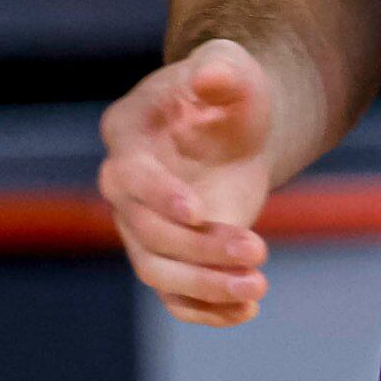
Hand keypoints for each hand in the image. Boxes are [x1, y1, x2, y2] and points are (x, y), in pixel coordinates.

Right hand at [100, 39, 278, 325]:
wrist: (235, 130)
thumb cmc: (226, 92)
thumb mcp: (233, 70)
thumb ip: (223, 70)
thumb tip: (212, 76)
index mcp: (127, 134)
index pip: (130, 174)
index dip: (160, 195)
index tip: (200, 211)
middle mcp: (122, 186)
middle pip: (146, 232)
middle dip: (200, 248)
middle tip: (257, 250)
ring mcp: (140, 226)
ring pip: (156, 271)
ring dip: (204, 286)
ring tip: (257, 287)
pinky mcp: (167, 256)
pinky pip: (174, 295)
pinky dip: (205, 310)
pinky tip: (246, 310)